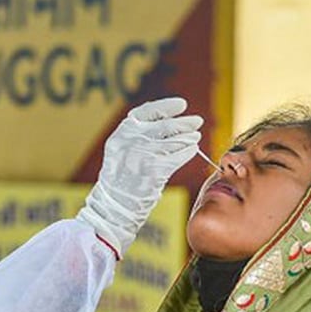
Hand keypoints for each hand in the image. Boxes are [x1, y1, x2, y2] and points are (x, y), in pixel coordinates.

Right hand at [76, 97, 202, 257]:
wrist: (114, 207)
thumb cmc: (120, 181)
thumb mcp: (121, 152)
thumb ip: (138, 136)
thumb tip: (168, 124)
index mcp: (121, 134)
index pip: (146, 112)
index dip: (166, 107)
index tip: (181, 105)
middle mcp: (131, 142)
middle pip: (164, 126)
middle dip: (184, 123)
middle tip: (196, 121)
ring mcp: (143, 155)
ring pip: (174, 141)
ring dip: (188, 138)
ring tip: (195, 137)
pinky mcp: (154, 170)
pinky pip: (177, 157)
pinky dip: (187, 152)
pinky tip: (192, 150)